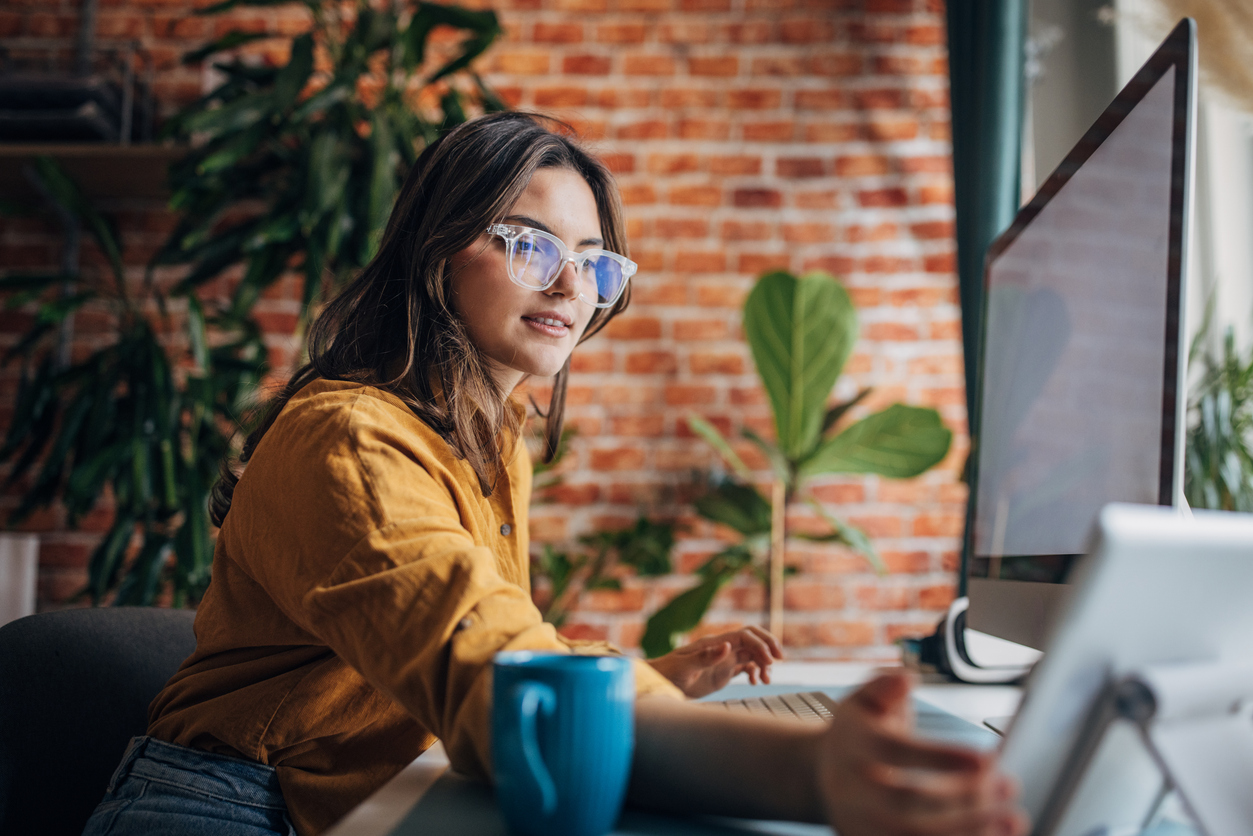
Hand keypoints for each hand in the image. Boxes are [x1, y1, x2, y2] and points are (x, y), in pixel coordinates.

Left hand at [647, 626, 782, 698]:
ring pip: (752, 653)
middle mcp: (722, 648)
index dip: (760, 644)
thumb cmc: (667, 672)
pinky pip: (745, 666)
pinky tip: (756, 683)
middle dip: (768, 645)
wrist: (659, 682)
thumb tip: (726, 645)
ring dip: (763, 663)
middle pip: (752, 639)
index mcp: (715, 643)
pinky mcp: (723, 671)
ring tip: (766, 679)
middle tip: (779, 660)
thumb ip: (705, 657)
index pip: (745, 636)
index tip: (770, 660)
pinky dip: (755, 672)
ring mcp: (724, 659)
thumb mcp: (684, 666)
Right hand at [816, 671, 1027, 835]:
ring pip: (914, 835)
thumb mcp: (862, 700)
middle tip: (1009, 787)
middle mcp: (852, 789)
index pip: (896, 753)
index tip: (987, 760)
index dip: (941, 758)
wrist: (823, 774)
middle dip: (964, 800)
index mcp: (852, 745)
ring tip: (1013, 820)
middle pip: (907, 802)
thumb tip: (905, 679)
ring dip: (968, 831)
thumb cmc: (857, 734)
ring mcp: (860, 823)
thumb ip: (884, 685)